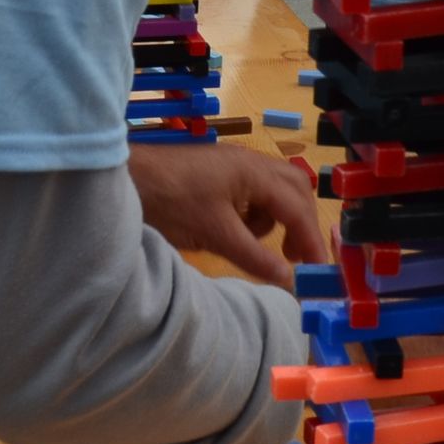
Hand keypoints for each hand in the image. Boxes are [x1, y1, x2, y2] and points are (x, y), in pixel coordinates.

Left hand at [127, 144, 328, 288]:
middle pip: (295, 190)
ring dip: (274, 219)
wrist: (125, 178)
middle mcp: (250, 163)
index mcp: (255, 173)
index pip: (298, 208)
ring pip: (274, 191)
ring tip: (254, 244)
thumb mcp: (215, 234)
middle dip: (300, 223)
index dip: (311, 240)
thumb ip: (255, 257)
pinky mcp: (218, 173)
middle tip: (295, 257)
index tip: (318, 270)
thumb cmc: (171, 202)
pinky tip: (231, 230)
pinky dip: (252, 214)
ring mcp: (233, 165)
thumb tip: (289, 280)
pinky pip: (251, 192)